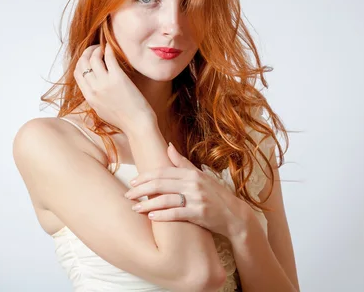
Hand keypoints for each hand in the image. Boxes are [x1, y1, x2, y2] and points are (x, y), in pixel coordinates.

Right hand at [74, 44, 153, 131]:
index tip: (88, 58)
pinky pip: (109, 58)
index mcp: (89, 97)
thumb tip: (95, 85)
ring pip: (93, 59)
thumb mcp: (102, 110)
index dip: (81, 62)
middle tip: (95, 49)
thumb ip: (95, 97)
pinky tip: (111, 47)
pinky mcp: (118, 78)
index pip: (77, 74)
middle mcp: (94, 89)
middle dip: (87, 53)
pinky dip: (108, 49)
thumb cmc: (124, 119)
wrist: (137, 124)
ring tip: (103, 48)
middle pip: (82, 64)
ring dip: (97, 49)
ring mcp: (105, 83)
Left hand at [124, 143, 257, 240]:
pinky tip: (151, 217)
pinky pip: (176, 214)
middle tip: (128, 195)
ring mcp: (197, 198)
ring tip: (135, 208)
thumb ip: (183, 163)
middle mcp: (194, 184)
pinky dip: (162, 215)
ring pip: (165, 199)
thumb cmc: (215, 195)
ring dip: (148, 204)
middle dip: (141, 189)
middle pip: (160, 183)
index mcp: (192, 173)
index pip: (163, 171)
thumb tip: (168, 146)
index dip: (146, 176)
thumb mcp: (201, 176)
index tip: (133, 181)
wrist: (234, 215)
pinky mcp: (199, 214)